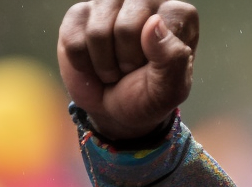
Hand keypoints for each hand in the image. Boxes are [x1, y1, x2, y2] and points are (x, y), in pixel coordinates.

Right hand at [57, 0, 199, 142]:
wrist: (115, 110)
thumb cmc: (149, 95)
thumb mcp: (171, 88)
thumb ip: (173, 58)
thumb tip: (154, 22)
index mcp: (177, 15)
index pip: (161, 25)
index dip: (153, 58)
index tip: (157, 68)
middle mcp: (145, 0)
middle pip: (126, 28)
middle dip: (126, 61)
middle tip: (132, 70)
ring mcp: (109, 3)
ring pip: (97, 33)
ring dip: (104, 64)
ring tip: (115, 68)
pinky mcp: (79, 13)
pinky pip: (74, 41)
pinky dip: (84, 64)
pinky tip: (95, 63)